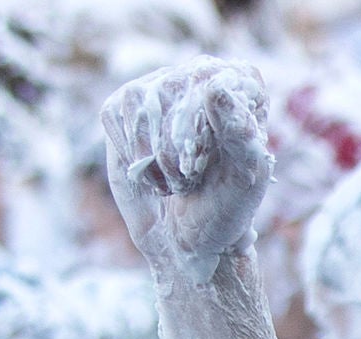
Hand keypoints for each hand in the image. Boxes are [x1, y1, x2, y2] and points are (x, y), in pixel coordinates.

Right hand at [101, 62, 275, 287]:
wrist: (188, 241)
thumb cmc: (225, 209)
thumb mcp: (245, 177)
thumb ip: (239, 131)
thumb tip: (213, 86)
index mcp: (241, 86)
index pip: (212, 82)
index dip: (203, 131)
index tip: (209, 166)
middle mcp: (200, 76)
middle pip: (171, 90)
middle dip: (177, 149)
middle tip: (192, 180)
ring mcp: (160, 85)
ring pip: (138, 102)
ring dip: (153, 156)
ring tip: (174, 180)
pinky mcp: (125, 106)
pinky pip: (115, 115)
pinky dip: (130, 153)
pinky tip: (151, 171)